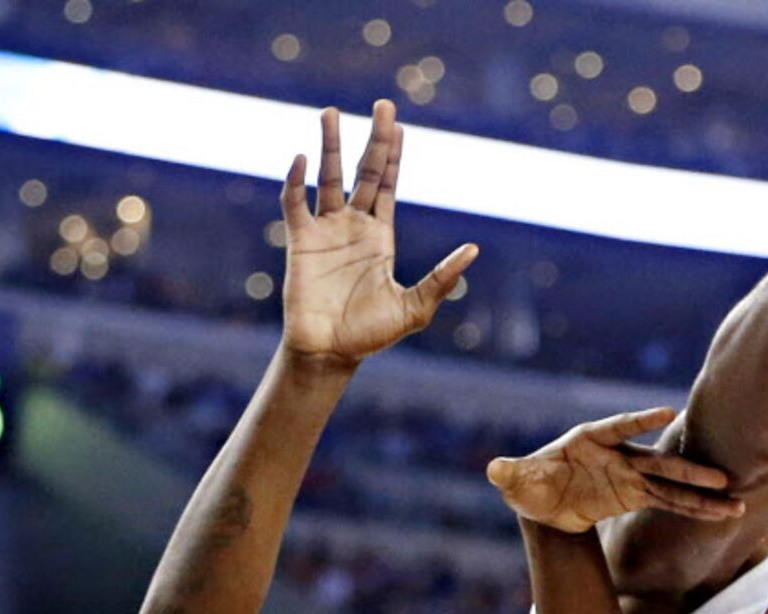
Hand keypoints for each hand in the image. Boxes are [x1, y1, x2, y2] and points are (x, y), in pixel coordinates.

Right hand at [281, 100, 477, 367]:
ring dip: (329, 145)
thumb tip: (473, 250)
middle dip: (373, 139)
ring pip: (328, 176)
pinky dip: (295, 180)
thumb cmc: (371, 335)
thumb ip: (442, 278)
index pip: (389, 185)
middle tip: (382, 104)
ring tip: (331, 112)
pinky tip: (303, 160)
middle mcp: (353, 225)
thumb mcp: (414, 308)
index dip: (394, 156)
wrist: (331, 354)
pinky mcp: (299, 241)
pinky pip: (294, 202)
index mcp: (381, 236)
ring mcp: (325, 230)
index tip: (399, 125)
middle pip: (364, 171)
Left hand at [487, 409, 745, 533]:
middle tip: (719, 475)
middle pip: (657, 461)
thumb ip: (510, 473)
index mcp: (590, 440)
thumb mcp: (517, 481)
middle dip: (687, 469)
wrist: (544, 499)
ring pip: (672, 486)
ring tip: (735, 500)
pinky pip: (670, 504)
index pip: (618, 427)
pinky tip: (722, 514)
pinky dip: (695, 510)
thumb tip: (494, 469)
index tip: (666, 411)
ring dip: (703, 495)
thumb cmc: (531, 483)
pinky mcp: (637, 496)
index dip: (640, 420)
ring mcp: (632, 476)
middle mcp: (618, 455)